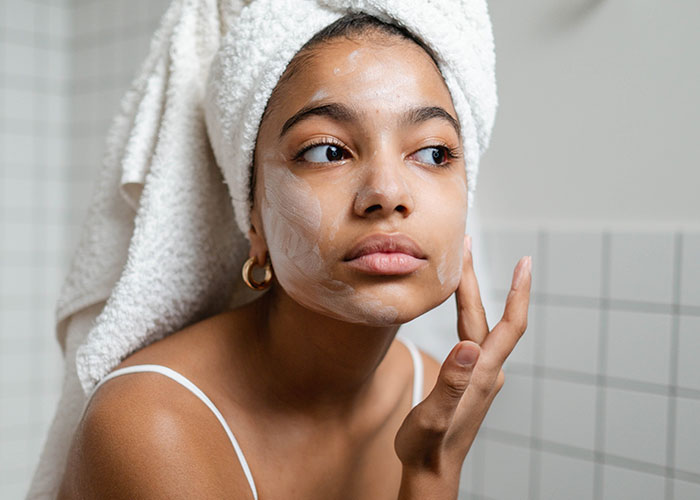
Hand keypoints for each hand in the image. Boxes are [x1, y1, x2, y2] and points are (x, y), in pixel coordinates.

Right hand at [394, 234, 531, 483]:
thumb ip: (451, 383)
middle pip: (488, 316)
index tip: (527, 261)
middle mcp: (487, 369)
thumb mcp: (434, 417)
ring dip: (470, 293)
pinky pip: (473, 335)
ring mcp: (480, 373)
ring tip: (459, 266)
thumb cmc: (428, 447)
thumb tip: (466, 346)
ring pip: (479, 324)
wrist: (432, 470)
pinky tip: (457, 306)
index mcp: (482, 373)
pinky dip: (465, 312)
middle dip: (477, 278)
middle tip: (466, 244)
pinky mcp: (471, 378)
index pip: (510, 324)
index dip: (519, 291)